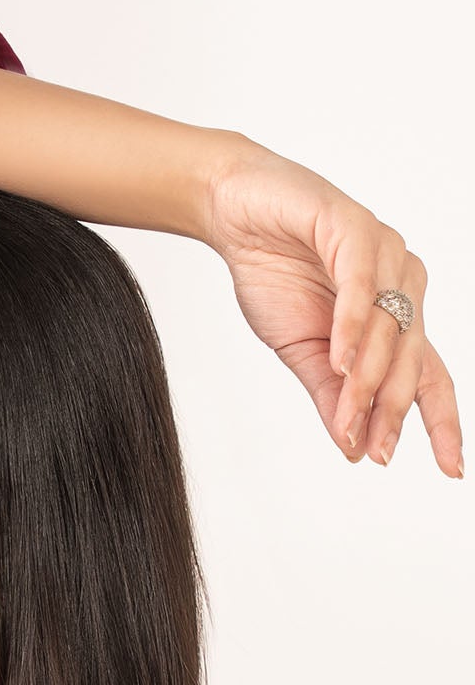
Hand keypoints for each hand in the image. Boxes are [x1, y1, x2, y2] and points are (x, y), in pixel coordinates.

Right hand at [203, 139, 461, 476]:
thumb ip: (330, 394)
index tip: (450, 470)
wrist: (234, 215)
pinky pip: (363, 284)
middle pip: (411, 358)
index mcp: (394, 315)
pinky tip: (339, 357)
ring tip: (348, 413)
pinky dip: (354, 325)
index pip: (428, 375)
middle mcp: (401, 283)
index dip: (441, 421)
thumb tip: (355, 447)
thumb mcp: (300, 350)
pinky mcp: (354, 227)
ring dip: (369, 376)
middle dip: (392, 409)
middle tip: (374, 448)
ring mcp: (384, 253)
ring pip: (390, 327)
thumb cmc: (270, 272)